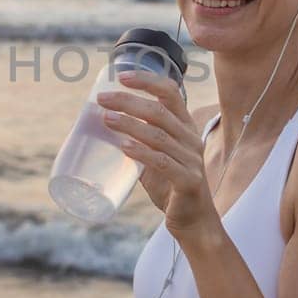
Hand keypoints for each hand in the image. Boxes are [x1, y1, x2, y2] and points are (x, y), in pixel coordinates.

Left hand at [96, 69, 215, 239]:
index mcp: (184, 127)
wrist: (194, 221)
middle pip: (159, 112)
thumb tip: (104, 124)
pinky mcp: (188, 181)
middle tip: (103, 100)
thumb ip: (138, 141)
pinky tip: (124, 147)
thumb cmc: (171, 186)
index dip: (147, 80)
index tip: (121, 75)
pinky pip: (163, 163)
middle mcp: (191, 139)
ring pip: (158, 135)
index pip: (170, 93)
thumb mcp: (155, 157)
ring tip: (106, 119)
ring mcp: (192, 160)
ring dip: (130, 125)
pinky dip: (142, 153)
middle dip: (128, 102)